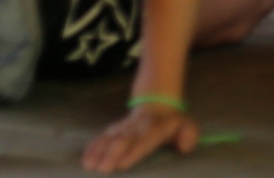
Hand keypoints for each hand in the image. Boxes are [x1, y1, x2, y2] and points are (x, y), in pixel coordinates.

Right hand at [82, 105, 199, 172]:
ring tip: (89, 166)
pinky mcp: (113, 130)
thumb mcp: (187, 125)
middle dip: (112, 155)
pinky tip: (85, 159)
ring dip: (98, 152)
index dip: (133, 152)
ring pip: (109, 139)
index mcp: (154, 129)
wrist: (157, 103)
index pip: (143, 141)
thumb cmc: (172, 123)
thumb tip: (185, 147)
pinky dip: (92, 148)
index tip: (122, 164)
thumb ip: (189, 135)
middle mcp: (136, 128)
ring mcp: (123, 128)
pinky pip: (101, 138)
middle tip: (102, 169)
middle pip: (122, 141)